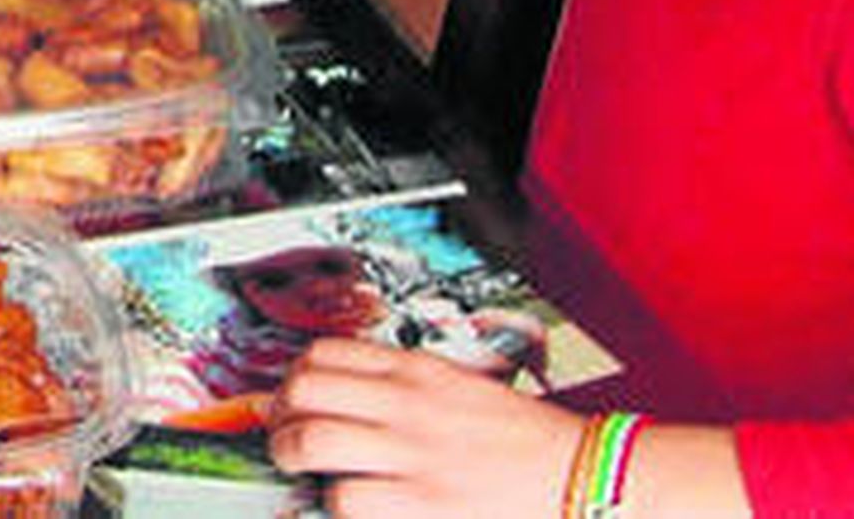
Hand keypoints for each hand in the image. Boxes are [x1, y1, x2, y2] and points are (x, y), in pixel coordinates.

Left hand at [268, 338, 581, 518]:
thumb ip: (406, 389)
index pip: (328, 351)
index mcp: (419, 370)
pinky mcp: (418, 504)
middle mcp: (408, 403)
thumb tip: (348, 399)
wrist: (574, 476)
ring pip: (314, 438)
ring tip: (295, 464)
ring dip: (291, 453)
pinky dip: (332, 503)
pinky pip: (345, 498)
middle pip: (307, 387)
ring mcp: (411, 453)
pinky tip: (341, 503)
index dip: (294, 373)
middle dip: (280, 410)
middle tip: (279, 429)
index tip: (288, 394)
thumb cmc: (520, 441)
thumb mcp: (460, 389)